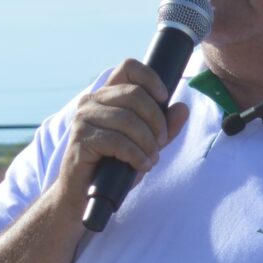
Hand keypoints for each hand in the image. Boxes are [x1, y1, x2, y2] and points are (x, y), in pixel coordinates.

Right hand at [54, 59, 188, 212]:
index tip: (164, 98)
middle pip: (134, 94)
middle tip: (161, 142)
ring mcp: (83, 118)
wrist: (84, 196)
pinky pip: (117, 141)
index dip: (151, 78)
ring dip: (147, 142)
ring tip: (150, 159)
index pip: (129, 67)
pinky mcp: (80, 139)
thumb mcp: (145, 145)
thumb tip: (182, 108)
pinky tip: (140, 165)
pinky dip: (136, 155)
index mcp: (106, 95)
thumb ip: (164, 127)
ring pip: (128, 119)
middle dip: (156, 120)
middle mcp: (92, 101)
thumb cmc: (113, 167)